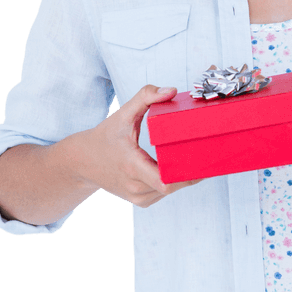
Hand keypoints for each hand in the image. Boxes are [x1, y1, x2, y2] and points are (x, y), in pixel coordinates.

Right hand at [69, 84, 203, 206]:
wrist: (82, 162)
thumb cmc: (105, 137)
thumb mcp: (123, 114)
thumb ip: (146, 97)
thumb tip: (171, 90)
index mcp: (132, 166)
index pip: (165, 181)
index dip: (187, 174)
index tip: (201, 160)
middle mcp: (135, 186)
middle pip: (174, 185)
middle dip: (191, 171)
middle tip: (208, 155)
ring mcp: (138, 197)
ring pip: (171, 189)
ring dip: (183, 177)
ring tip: (195, 159)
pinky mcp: (141, 201)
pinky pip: (164, 192)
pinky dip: (172, 181)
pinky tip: (176, 168)